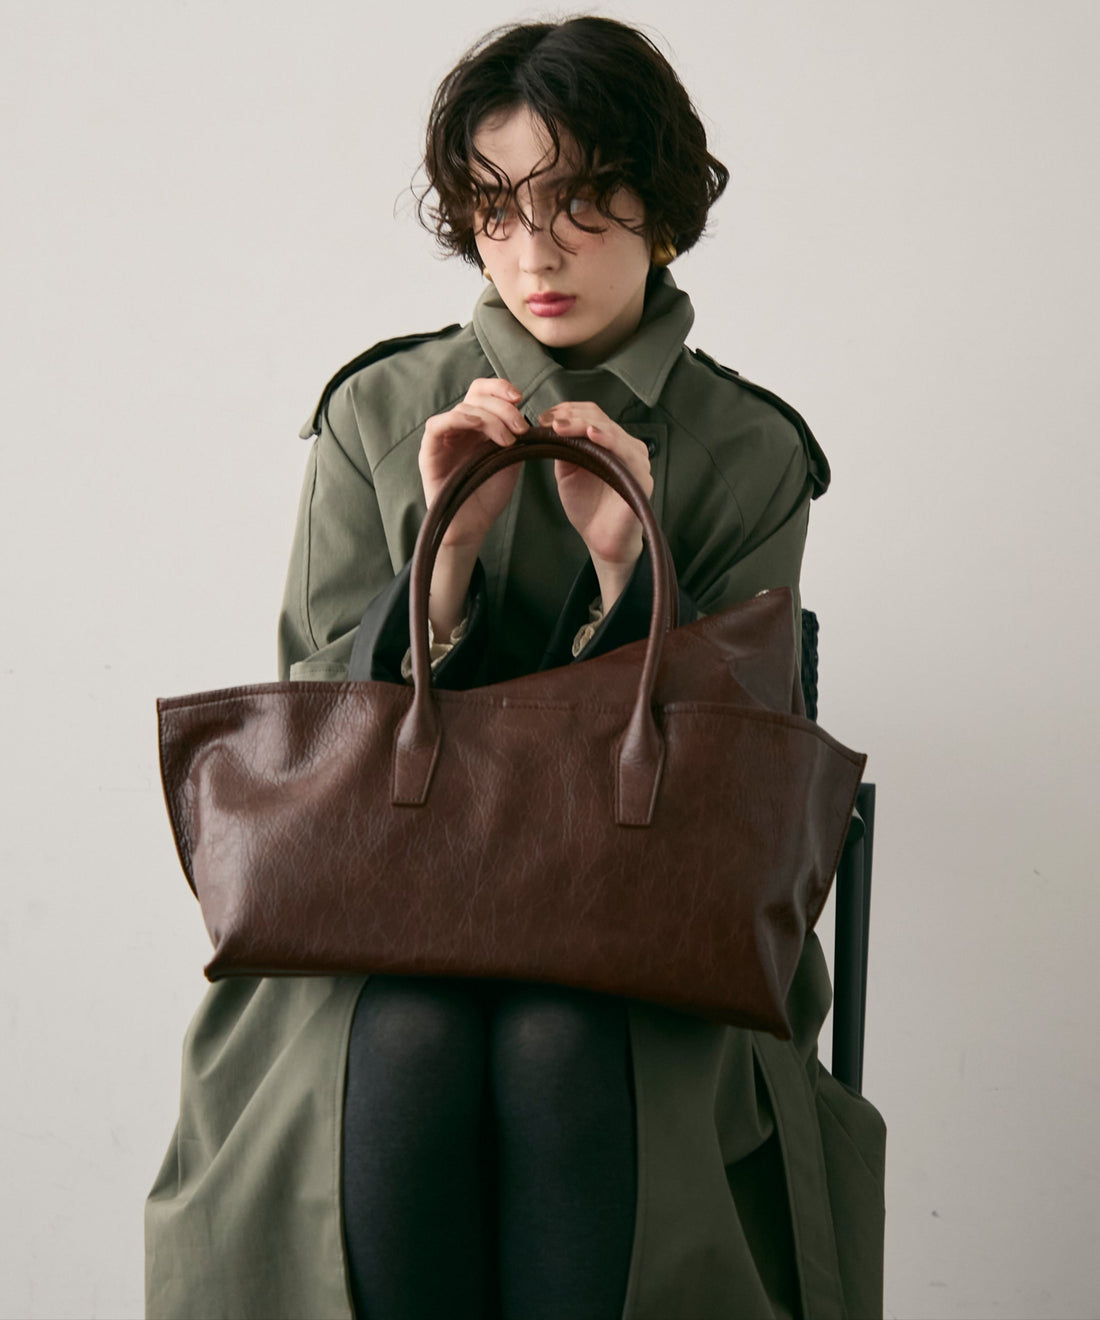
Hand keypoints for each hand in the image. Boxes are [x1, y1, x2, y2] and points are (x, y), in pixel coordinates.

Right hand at [420, 377, 528, 549]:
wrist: (473, 524)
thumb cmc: (489, 493)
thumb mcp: (511, 458)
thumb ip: (516, 434)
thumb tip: (527, 415)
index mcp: (476, 424)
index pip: (483, 391)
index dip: (500, 387)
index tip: (520, 398)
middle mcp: (458, 426)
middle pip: (476, 395)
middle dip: (503, 407)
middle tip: (521, 428)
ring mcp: (443, 437)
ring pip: (463, 409)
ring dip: (491, 419)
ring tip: (508, 441)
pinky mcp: (429, 451)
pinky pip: (438, 424)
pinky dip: (462, 420)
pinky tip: (482, 431)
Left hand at [538, 402, 652, 606]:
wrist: (601, 541)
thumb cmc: (589, 510)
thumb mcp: (568, 473)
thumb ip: (564, 449)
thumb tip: (550, 426)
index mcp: (609, 443)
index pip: (591, 415)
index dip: (567, 411)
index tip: (544, 418)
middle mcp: (624, 447)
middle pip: (599, 418)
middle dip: (570, 416)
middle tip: (549, 421)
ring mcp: (635, 460)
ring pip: (610, 430)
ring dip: (583, 425)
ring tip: (562, 426)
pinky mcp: (640, 476)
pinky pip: (626, 451)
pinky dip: (609, 440)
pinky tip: (592, 436)